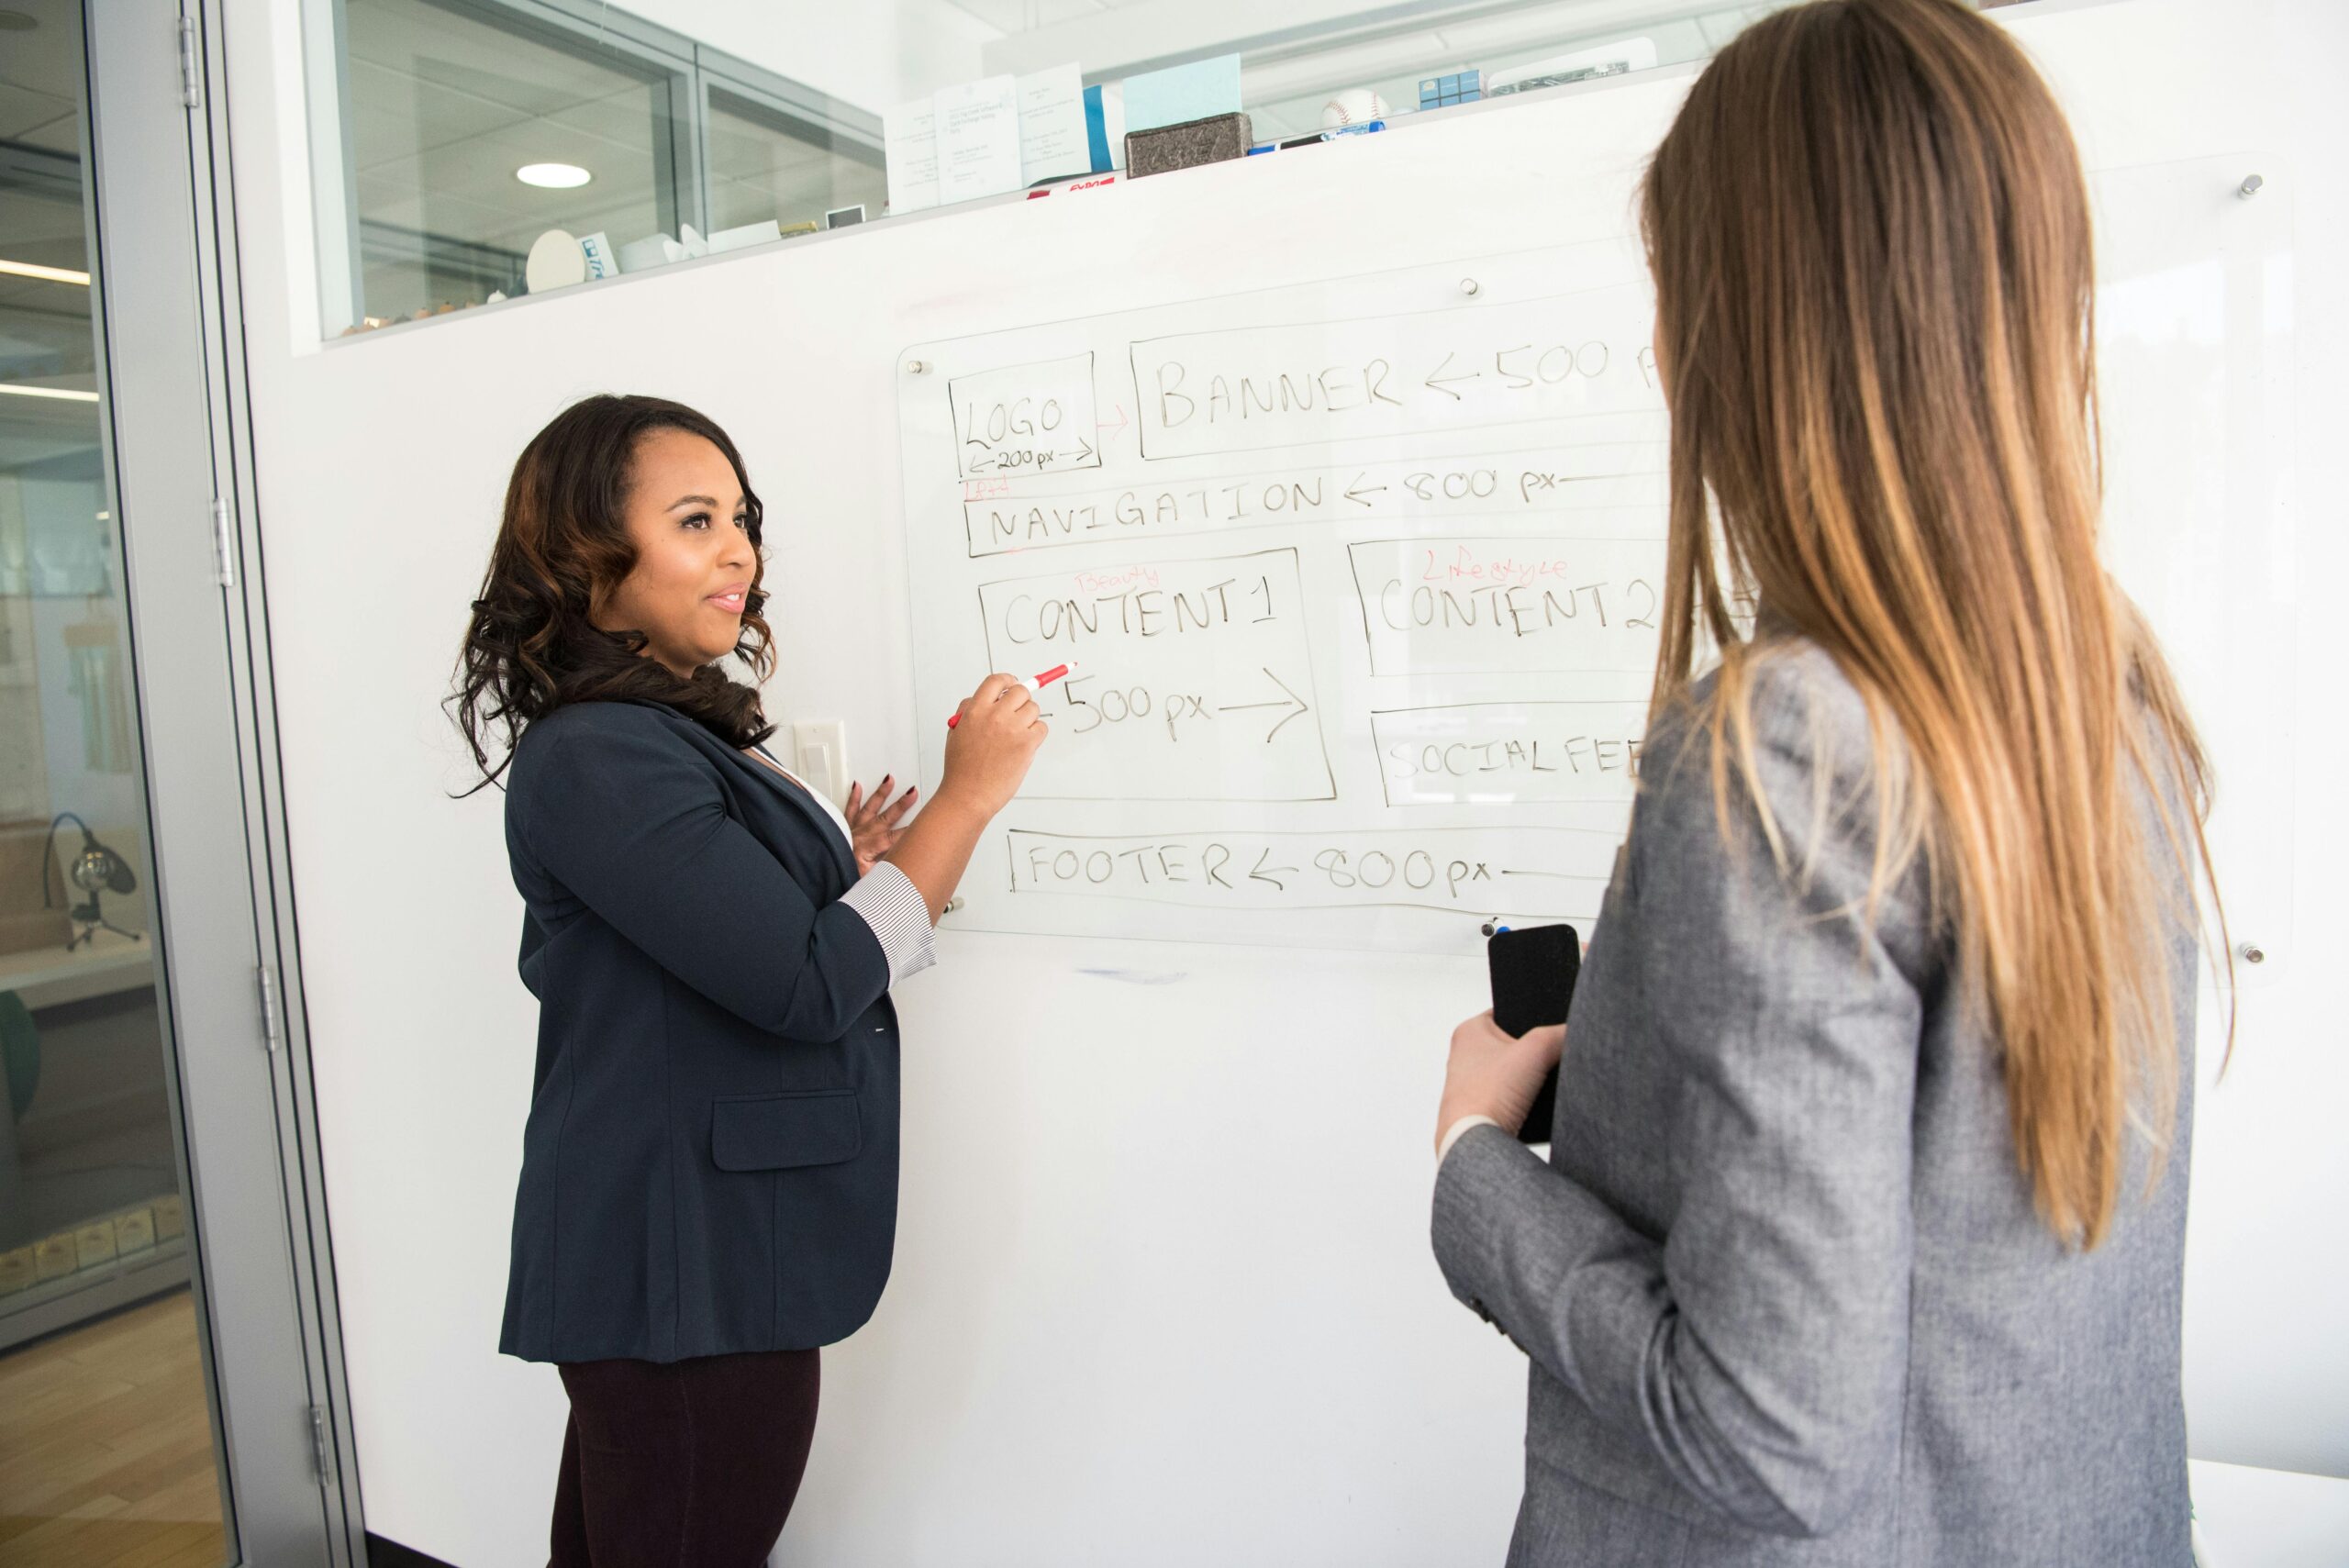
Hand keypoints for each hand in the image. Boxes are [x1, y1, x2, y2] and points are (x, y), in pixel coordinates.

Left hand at [844, 775, 918, 876]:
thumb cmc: (842, 875)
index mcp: (868, 849)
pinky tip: (857, 786)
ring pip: (869, 808)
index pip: (895, 838)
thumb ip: (885, 869)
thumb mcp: (868, 880)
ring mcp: (851, 829)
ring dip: (881, 793)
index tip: (922, 825)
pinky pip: (849, 809)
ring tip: (889, 780)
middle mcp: (861, 835)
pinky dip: (853, 797)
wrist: (820, 872)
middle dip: (901, 805)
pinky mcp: (842, 827)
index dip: (910, 831)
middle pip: (886, 818)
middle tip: (912, 793)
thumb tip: (899, 861)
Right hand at [938, 673, 1047, 818]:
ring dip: (1029, 719)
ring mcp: (1012, 729)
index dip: (1007, 680)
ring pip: (1034, 709)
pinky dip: (1036, 734)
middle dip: (1021, 700)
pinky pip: (1042, 728)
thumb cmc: (961, 769)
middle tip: (1018, 713)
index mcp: (975, 710)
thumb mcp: (956, 732)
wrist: (968, 795)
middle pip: (1021, 692)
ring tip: (1016, 736)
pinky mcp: (1027, 744)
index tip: (1012, 684)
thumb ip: (969, 711)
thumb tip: (989, 698)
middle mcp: (994, 715)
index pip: (996, 681)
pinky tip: (1024, 746)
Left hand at [1435, 1011, 1565, 1156]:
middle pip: (1516, 1044)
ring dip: (1533, 1078)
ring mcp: (1474, 1084)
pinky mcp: (1484, 1109)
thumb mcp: (1534, 1051)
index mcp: (1470, 1031)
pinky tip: (1538, 1103)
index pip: (1508, 1012)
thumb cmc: (1487, 1095)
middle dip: (1536, 1051)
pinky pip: (1515, 1097)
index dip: (1533, 1017)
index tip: (1552, 1024)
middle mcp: (1467, 1056)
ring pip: (1517, 1073)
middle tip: (1551, 1055)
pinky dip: (1528, 1099)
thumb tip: (1575, 1031)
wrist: (1475, 1143)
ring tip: (1546, 1081)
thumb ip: (1559, 1034)